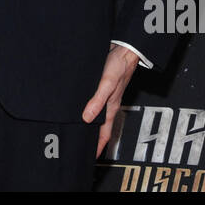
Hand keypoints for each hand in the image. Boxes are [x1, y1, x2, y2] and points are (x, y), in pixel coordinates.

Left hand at [82, 44, 138, 158]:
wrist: (126, 47)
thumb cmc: (120, 65)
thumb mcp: (107, 83)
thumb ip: (98, 100)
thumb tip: (87, 118)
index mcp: (111, 107)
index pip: (104, 133)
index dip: (98, 146)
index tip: (90, 157)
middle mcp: (109, 103)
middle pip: (100, 126)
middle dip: (92, 137)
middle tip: (80, 146)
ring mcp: (106, 95)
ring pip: (97, 114)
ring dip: (90, 123)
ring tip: (78, 130)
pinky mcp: (102, 85)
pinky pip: (95, 102)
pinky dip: (88, 108)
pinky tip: (80, 106)